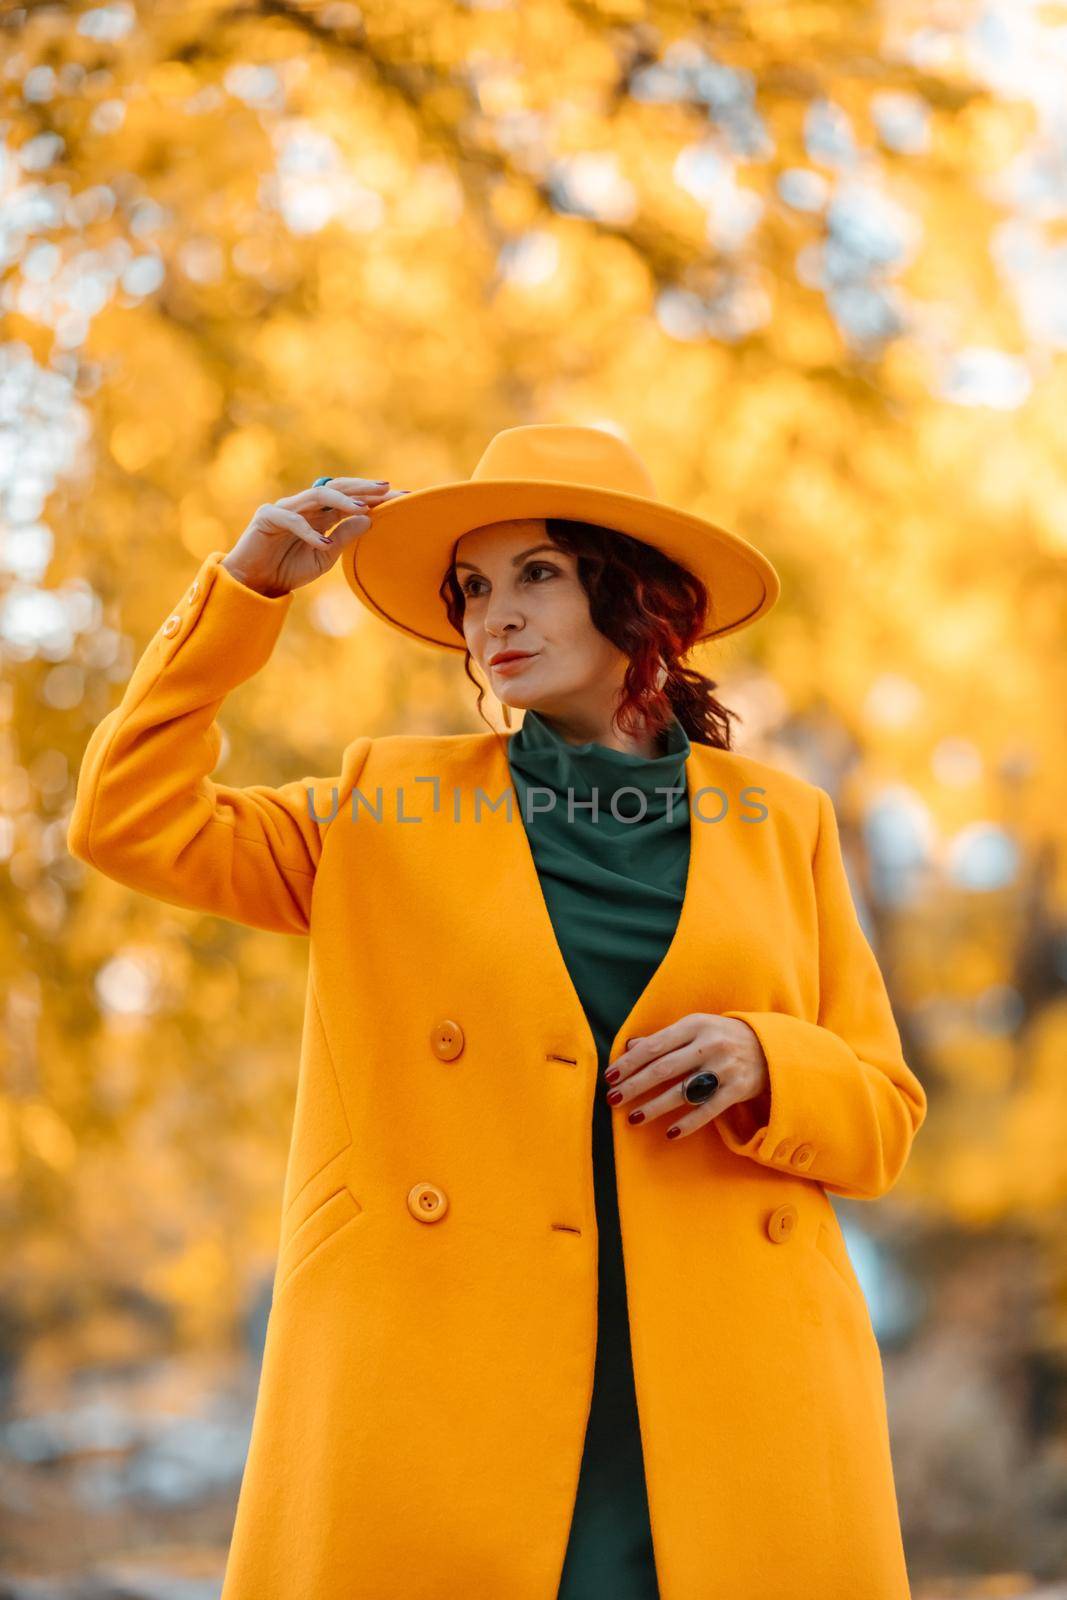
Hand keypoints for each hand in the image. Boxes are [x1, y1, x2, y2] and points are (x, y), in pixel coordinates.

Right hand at [222, 476, 409, 596]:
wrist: (255, 583)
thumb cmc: (289, 569)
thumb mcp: (325, 556)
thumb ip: (344, 537)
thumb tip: (369, 518)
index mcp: (321, 514)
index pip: (350, 498)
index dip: (373, 496)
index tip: (401, 497)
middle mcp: (305, 505)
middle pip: (337, 487)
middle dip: (362, 488)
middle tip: (386, 489)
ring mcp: (286, 508)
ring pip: (316, 494)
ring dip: (341, 500)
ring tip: (362, 508)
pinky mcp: (266, 517)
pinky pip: (291, 520)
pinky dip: (308, 532)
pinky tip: (323, 544)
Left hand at [603, 1013, 769, 1141]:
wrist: (769, 1046)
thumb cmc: (721, 1036)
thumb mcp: (695, 1027)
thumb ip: (663, 1038)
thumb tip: (629, 1047)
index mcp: (695, 1025)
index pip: (654, 1046)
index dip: (629, 1063)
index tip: (610, 1077)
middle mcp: (709, 1045)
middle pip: (663, 1069)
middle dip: (634, 1086)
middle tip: (613, 1099)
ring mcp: (724, 1068)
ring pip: (682, 1092)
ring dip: (654, 1107)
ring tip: (633, 1118)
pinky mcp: (738, 1089)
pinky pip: (708, 1110)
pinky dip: (688, 1123)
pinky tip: (670, 1133)